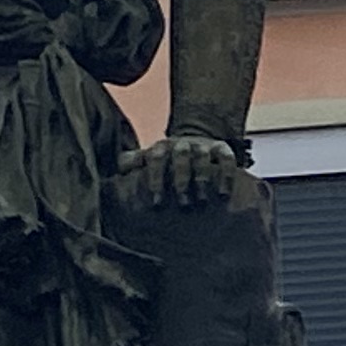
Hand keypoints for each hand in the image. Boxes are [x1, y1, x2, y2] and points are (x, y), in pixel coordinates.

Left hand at [117, 131, 244, 208]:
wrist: (195, 142)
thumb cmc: (167, 160)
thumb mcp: (148, 159)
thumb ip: (132, 162)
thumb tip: (118, 168)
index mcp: (161, 147)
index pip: (155, 158)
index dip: (156, 178)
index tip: (157, 202)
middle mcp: (182, 144)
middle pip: (180, 155)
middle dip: (181, 178)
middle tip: (183, 203)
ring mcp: (203, 145)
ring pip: (202, 156)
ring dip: (202, 178)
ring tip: (203, 200)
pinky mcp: (221, 148)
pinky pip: (226, 157)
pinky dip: (226, 174)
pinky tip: (223, 193)